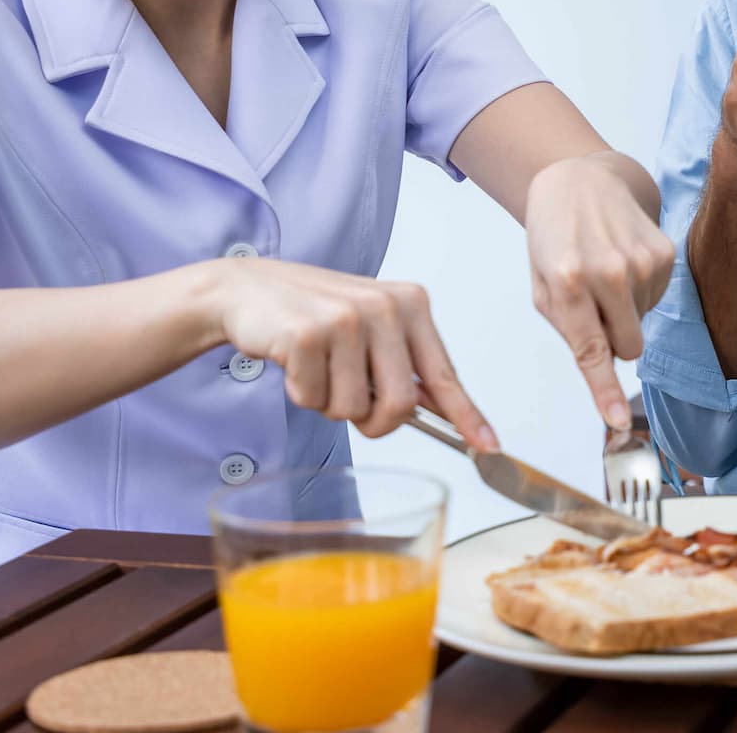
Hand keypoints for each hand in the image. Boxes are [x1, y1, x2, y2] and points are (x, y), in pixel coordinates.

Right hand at [207, 257, 495, 449]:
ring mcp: (346, 318)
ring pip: (353, 409)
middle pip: (400, 405)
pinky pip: (314, 398)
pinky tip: (294, 361)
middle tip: (349, 400)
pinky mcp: (307, 334)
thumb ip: (405, 366)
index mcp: (410, 304)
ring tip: (317, 366)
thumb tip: (444, 412)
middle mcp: (385, 306)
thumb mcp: (371, 330)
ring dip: (329, 403)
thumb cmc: (314, 315)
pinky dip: (301, 393)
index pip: (444, 374)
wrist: (247, 290)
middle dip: (373, 421)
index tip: (489, 447)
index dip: (467, 416)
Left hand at [526, 155, 676, 430]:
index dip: (605, 392)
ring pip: (643, 324)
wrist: (581, 179)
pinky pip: (657, 299)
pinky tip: (623, 260)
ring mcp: (641, 261)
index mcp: (567, 282)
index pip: (591, 352)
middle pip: (628, 347)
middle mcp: (608, 272)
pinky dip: (640, 290)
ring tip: (604, 271)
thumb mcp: (540, 283)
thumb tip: (607, 363)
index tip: (616, 423)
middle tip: (594, 308)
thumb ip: (567, 327)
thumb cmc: (554, 237)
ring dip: (625, 310)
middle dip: (613, 340)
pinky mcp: (665, 252)